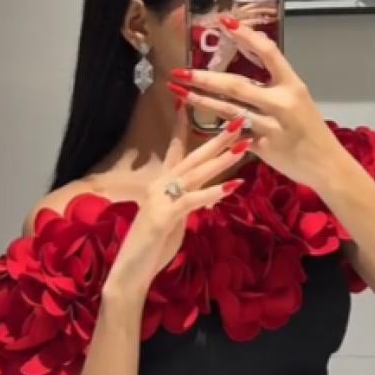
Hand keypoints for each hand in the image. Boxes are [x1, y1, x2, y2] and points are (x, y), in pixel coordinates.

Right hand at [104, 104, 249, 294]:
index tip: (195, 103)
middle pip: (194, 156)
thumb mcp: (175, 219)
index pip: (177, 149)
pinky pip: (192, 200)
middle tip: (240, 119)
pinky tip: (233, 186)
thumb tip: (207, 195)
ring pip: (196, 174)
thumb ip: (189, 203)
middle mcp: (161, 185)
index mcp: (162, 183)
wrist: (131, 270)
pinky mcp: (164, 216)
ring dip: (221, 160)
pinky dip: (213, 193)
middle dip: (218, 137)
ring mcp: (161, 199)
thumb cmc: (153, 246)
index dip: (185, 126)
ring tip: (243, 146)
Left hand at [168, 16, 343, 190]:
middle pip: (237, 84)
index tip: (225, 23)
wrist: (326, 165)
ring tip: (177, 90)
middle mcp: (282, 103)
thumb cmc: (310, 130)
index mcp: (293, 85)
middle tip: (180, 70)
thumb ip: (275, 83)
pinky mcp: (263, 148)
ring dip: (200, 100)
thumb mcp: (298, 100)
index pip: (268, 52)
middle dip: (204, 77)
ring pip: (228, 110)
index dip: (246, 36)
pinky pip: (233, 135)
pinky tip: (193, 121)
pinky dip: (214, 128)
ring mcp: (271, 127)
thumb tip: (249, 61)